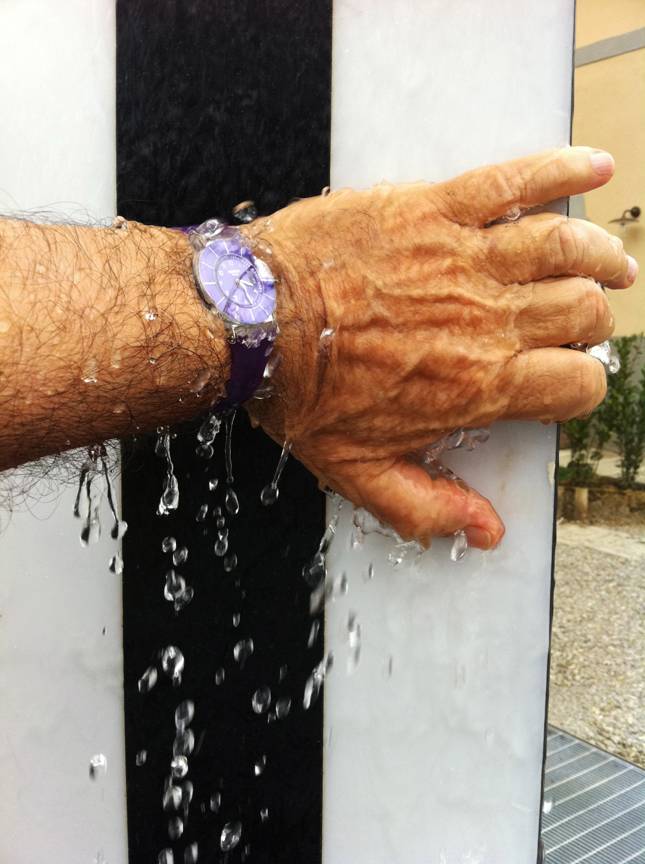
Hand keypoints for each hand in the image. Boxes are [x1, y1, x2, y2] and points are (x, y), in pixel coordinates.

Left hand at [243, 147, 636, 549]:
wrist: (251, 321)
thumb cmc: (300, 392)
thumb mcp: (358, 472)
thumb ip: (427, 505)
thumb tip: (485, 530)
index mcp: (476, 384)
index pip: (576, 383)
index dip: (582, 386)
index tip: (566, 382)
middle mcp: (485, 320)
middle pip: (580, 312)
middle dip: (591, 321)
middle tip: (579, 323)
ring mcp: (463, 258)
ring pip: (566, 247)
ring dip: (600, 254)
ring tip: (612, 263)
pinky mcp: (433, 210)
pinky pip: (512, 182)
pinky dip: (560, 170)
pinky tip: (591, 165)